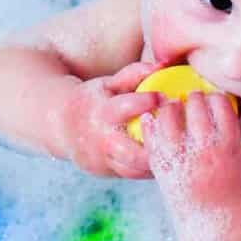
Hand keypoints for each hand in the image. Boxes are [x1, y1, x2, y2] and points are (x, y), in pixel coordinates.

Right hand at [58, 60, 165, 179]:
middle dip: (158, 146)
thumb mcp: (108, 83)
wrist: (60, 125)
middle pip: (133, 153)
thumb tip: (161, 65)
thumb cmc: (93, 99)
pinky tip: (164, 158)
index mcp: (101, 112)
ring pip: (135, 169)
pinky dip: (148, 168)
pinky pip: (132, 174)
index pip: (126, 107)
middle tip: (180, 135)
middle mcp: (100, 139)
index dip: (148, 102)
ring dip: (157, 161)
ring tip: (177, 150)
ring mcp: (102, 159)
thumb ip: (134, 74)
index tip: (166, 97)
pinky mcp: (105, 171)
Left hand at [141, 89, 240, 207]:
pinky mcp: (160, 168)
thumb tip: (226, 128)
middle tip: (192, 99)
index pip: (221, 105)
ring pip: (167, 115)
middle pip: (194, 105)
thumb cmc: (239, 204)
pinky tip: (152, 119)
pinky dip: (150, 123)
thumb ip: (234, 146)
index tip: (214, 99)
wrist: (218, 233)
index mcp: (228, 148)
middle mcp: (202, 149)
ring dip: (170, 107)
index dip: (217, 98)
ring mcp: (179, 158)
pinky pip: (150, 136)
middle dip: (193, 98)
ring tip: (172, 108)